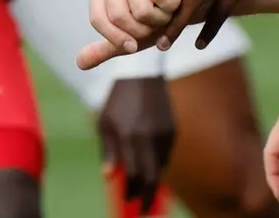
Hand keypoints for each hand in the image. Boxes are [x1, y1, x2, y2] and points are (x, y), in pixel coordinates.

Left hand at [78, 0, 181, 69]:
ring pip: (142, 10)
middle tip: (156, 25)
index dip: (116, 38)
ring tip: (168, 12)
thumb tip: (79, 63)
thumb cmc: (159, 15)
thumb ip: (108, 47)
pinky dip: (172, 7)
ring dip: (161, 20)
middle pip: (119, 16)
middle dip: (142, 30)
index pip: (98, 19)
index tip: (133, 47)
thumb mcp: (132, 34)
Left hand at [98, 76, 175, 212]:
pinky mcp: (173, 129)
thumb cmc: (118, 100)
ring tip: (144, 190)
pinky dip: (159, 165)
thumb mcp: (106, 123)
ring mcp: (164, 133)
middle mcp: (150, 136)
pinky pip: (166, 154)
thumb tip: (110, 177)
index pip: (134, 173)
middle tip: (142, 209)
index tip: (128, 201)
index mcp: (130, 135)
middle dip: (147, 195)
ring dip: (152, 180)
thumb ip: (109, 151)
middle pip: (152, 175)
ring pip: (161, 166)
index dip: (131, 190)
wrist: (143, 74)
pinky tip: (151, 169)